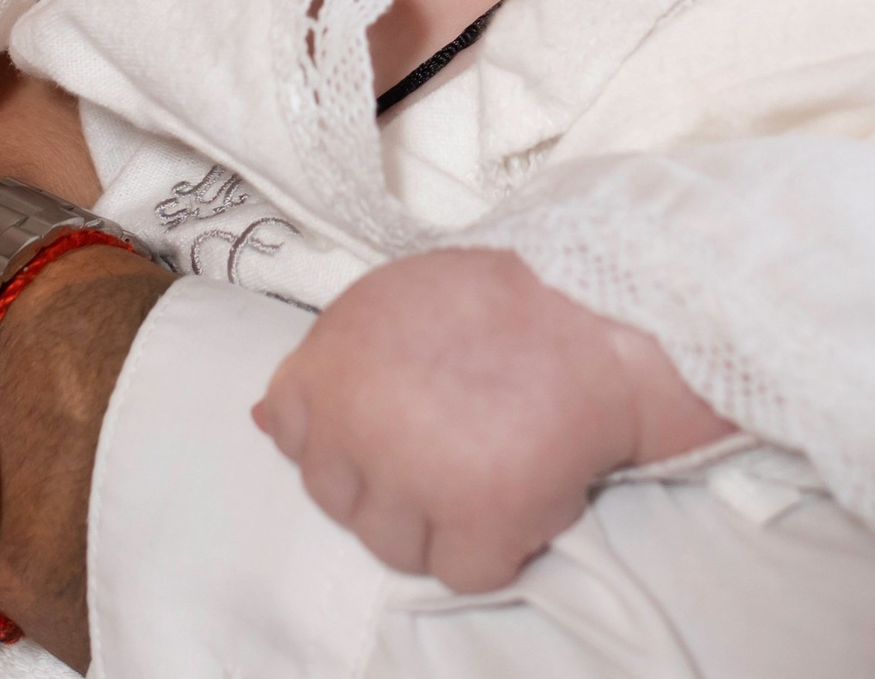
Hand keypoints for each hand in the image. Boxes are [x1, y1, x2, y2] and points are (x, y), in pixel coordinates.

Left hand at [252, 249, 735, 592]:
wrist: (609, 311)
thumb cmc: (506, 301)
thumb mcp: (391, 304)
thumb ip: (330, 364)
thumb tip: (266, 424)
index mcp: (330, 364)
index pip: (294, 438)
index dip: (349, 438)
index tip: (397, 419)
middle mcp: (358, 424)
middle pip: (340, 501)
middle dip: (391, 481)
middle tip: (455, 437)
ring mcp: (415, 477)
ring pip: (394, 546)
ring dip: (440, 521)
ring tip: (494, 459)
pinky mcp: (480, 518)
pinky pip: (462, 572)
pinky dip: (498, 546)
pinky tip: (527, 488)